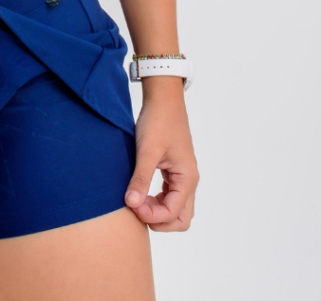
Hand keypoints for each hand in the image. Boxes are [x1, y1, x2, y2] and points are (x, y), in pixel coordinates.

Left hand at [124, 80, 198, 229]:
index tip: (131, 205)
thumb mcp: (147, 150)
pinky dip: (157, 200)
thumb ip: (141, 178)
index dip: (151, 215)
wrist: (163, 99)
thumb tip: (131, 204)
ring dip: (158, 211)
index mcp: (187, 178)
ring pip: (176, 208)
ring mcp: (182, 175)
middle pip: (180, 218)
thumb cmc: (158, 121)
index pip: (173, 213)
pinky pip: (170, 195)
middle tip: (136, 208)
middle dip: (159, 220)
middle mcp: (189, 180)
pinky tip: (141, 192)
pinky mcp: (174, 169)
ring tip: (136, 201)